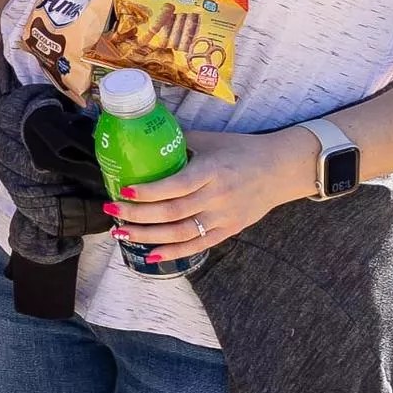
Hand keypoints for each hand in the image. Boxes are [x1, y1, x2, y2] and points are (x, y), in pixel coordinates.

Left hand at [104, 127, 316, 265]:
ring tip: (121, 233)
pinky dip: (174, 252)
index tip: (123, 190)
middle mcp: (218, 197)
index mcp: (212, 171)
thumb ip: (179, 142)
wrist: (282, 169)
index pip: (176, 185)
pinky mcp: (230, 230)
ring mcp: (224, 217)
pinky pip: (198, 245)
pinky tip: (150, 253)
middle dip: (138, 214)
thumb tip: (142, 138)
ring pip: (181, 233)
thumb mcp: (211, 140)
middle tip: (111, 211)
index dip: (149, 192)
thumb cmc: (241, 150)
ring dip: (148, 235)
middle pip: (173, 212)